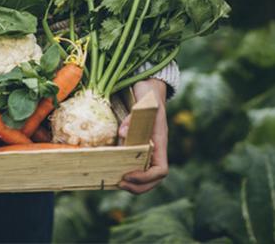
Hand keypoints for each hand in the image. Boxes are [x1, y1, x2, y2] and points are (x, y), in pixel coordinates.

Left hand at [117, 79, 168, 193]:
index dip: (146, 178)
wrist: (149, 88)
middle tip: (120, 183)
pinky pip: (135, 167)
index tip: (129, 175)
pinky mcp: (137, 148)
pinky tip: (113, 174)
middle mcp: (155, 150)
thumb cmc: (149, 96)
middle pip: (154, 180)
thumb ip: (135, 116)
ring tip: (117, 183)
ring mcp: (147, 150)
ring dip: (133, 185)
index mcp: (160, 143)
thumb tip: (123, 134)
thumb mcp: (145, 102)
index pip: (161, 170)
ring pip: (146, 177)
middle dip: (138, 186)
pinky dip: (127, 175)